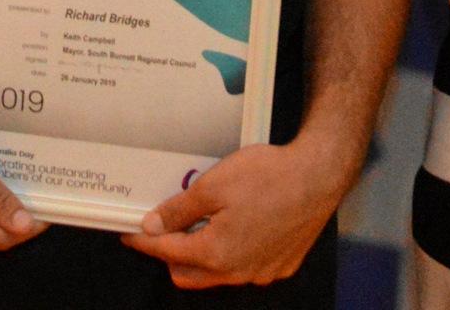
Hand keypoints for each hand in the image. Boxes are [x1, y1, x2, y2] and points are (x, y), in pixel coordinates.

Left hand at [121, 138, 348, 289]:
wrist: (319, 175)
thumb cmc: (271, 177)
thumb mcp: (213, 186)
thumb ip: (179, 211)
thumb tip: (154, 226)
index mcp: (217, 253)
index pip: (166, 252)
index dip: (143, 240)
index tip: (130, 232)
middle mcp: (239, 271)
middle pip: (188, 273)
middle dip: (169, 254)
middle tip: (162, 227)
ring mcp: (262, 272)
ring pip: (217, 274)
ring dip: (201, 255)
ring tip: (199, 222)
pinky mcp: (280, 265)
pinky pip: (245, 267)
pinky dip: (230, 253)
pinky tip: (233, 226)